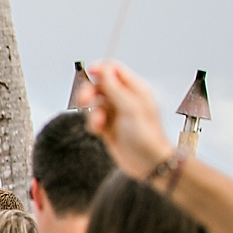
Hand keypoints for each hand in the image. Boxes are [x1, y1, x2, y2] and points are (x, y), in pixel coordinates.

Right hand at [79, 62, 174, 179]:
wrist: (148, 163)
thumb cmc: (146, 137)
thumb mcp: (130, 108)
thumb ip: (115, 88)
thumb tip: (104, 70)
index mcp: (136, 90)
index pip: (115, 70)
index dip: (101, 69)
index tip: (89, 72)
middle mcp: (125, 99)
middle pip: (101, 85)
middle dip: (90, 92)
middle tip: (84, 101)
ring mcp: (116, 113)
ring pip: (95, 103)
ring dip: (92, 113)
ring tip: (97, 123)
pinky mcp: (109, 127)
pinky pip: (93, 119)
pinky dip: (92, 124)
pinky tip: (98, 131)